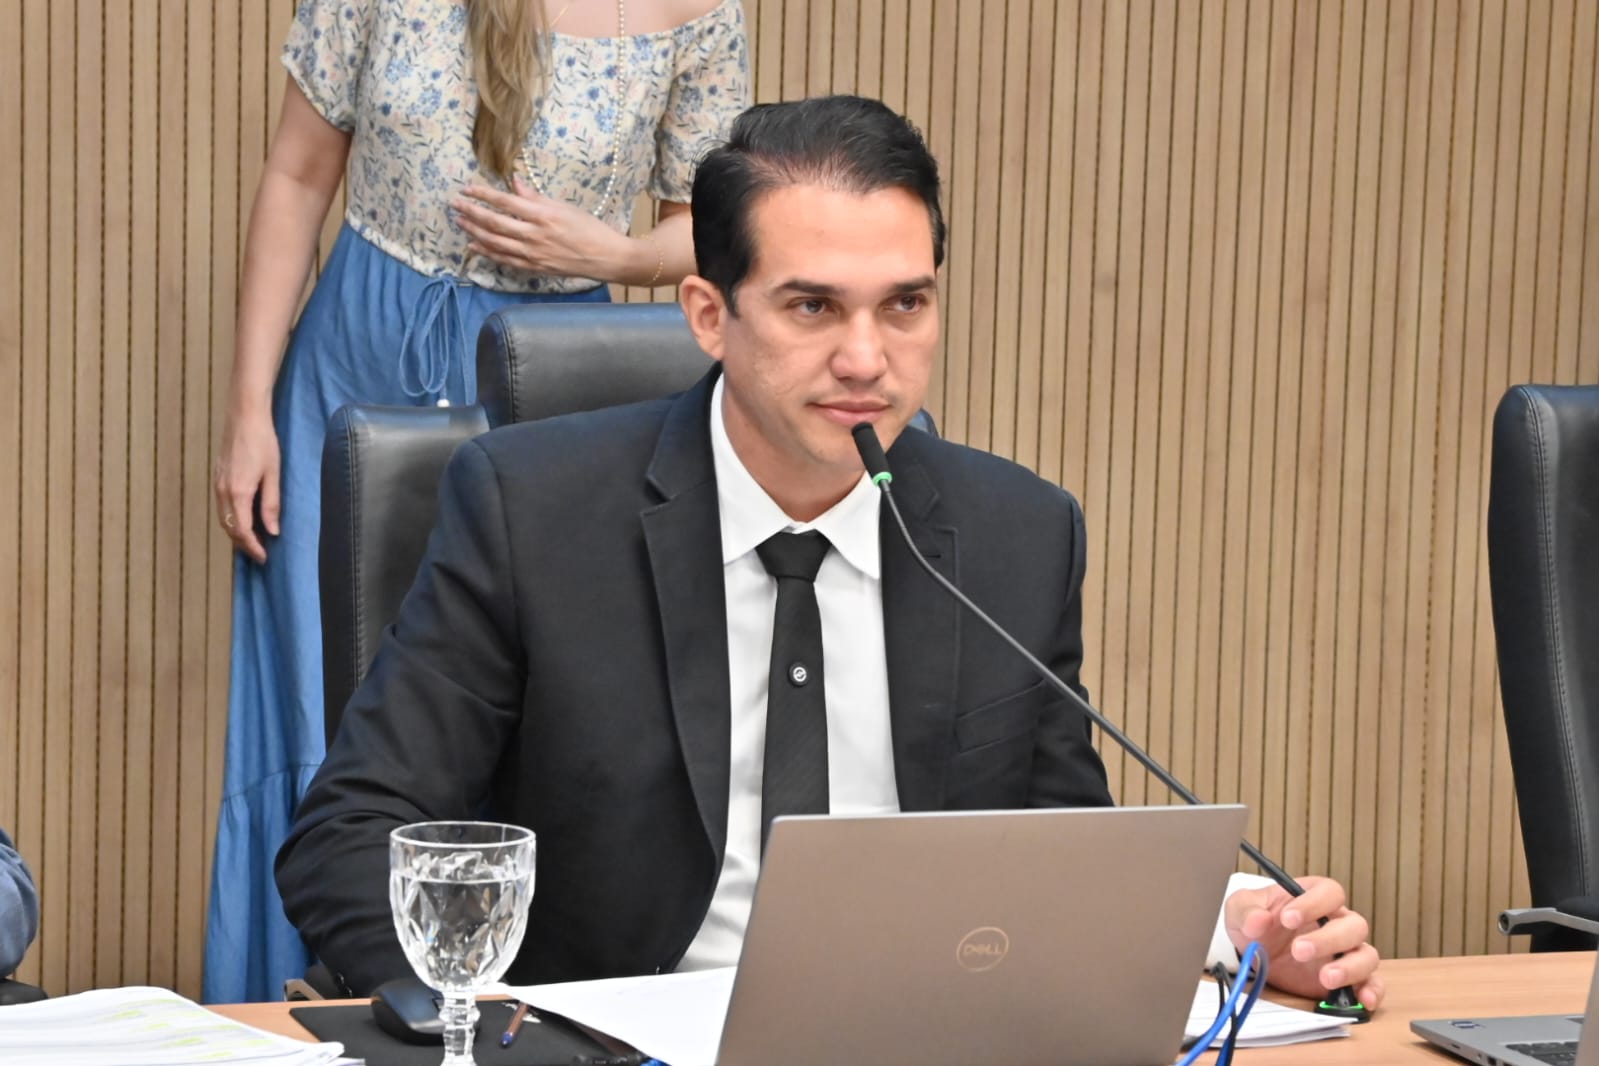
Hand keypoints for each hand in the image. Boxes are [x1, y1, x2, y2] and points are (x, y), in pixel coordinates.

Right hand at [214, 408, 279, 562]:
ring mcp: (218, 484)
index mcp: (238, 493)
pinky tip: (244, 520)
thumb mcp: (273, 474)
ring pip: (224, 518)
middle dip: (244, 544)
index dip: (252, 547)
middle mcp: (223, 491)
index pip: (242, 531)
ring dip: (237, 533)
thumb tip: (272, 531)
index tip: (264, 558)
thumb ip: (271, 504)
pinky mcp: (218, 477)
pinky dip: (232, 519)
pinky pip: (223, 507)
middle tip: (260, 555)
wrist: (244, 416)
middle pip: (229, 528)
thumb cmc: (263, 442)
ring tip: (254, 542)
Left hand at [452, 179, 630, 278]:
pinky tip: (474, 246)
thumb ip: (536, 197)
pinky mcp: (533, 267)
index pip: (505, 202)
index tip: (467, 188)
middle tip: (455, 204)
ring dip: (474, 231)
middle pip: (494, 222)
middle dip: (471, 212)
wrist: (605, 257)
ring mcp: (532, 254)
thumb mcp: (564, 206)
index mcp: (543, 215)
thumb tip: (515, 183)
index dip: (483, 194)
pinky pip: (504, 259)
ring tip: (460, 222)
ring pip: (495, 242)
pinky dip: (487, 252)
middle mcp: (534, 235)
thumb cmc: (588, 228)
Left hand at [1224, 875, 1383, 1009]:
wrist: (1255, 952)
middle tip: (1298, 950)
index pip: (1329, 892)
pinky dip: (1372, 991)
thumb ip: (1246, 909)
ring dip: (1350, 967)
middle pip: (1353, 925)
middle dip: (1328, 939)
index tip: (1287, 918)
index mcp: (1314, 897)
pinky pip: (1372, 983)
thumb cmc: (1255, 922)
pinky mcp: (1348, 979)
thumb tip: (1257, 921)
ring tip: (1325, 977)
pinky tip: (1362, 1000)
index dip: (1313, 903)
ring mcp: (1345, 951)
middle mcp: (1337, 922)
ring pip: (1367, 955)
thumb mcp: (1240, 909)